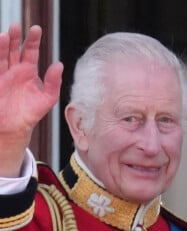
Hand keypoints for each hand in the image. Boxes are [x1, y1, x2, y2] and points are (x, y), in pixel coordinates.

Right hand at [0, 23, 62, 176]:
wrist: (17, 126)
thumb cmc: (33, 111)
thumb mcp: (48, 98)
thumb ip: (54, 82)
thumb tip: (59, 64)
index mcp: (29, 71)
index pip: (31, 51)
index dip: (33, 40)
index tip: (36, 29)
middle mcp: (15, 69)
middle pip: (14, 49)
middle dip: (15, 37)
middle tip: (17, 26)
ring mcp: (3, 74)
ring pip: (2, 55)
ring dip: (2, 45)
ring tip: (5, 35)